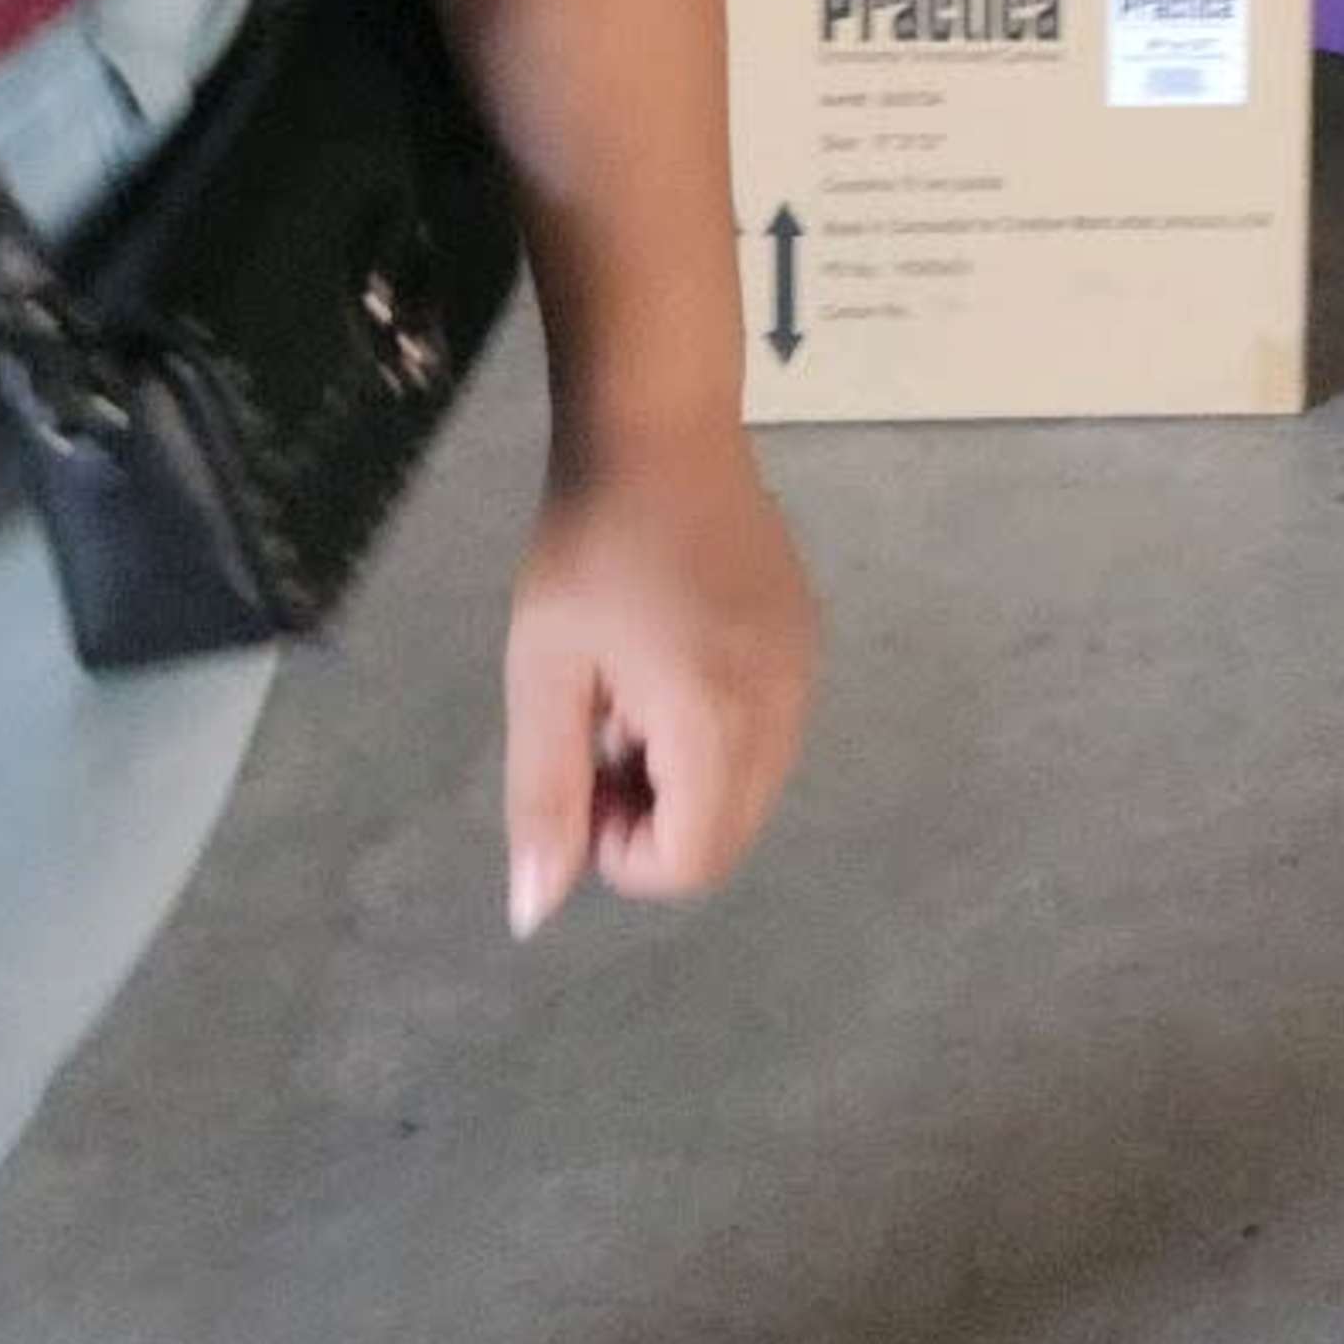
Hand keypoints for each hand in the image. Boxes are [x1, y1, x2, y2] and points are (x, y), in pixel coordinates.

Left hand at [504, 427, 816, 930]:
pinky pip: (767, 736)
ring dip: (684, 777)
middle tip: (599, 736)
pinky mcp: (808, 644)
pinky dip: (715, 735)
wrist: (660, 430)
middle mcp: (782, 710)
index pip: (690, 863)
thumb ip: (544, 796)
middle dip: (653, 817)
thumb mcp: (543, 673)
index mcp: (715, 720)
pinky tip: (670, 664)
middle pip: (725, 836)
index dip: (621, 851)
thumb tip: (535, 912)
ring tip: (632, 695)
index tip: (578, 775)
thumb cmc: (586, 549)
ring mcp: (805, 675)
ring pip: (749, 790)